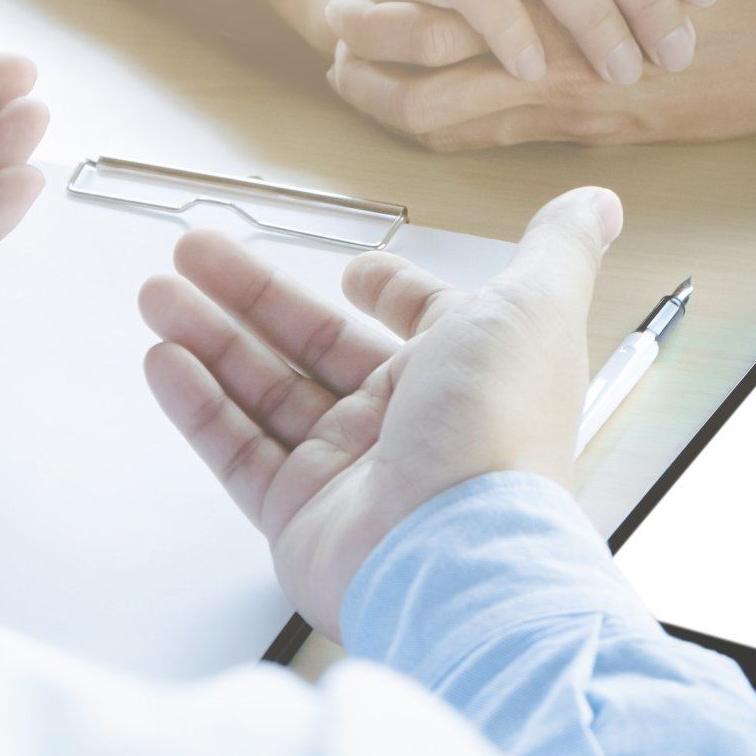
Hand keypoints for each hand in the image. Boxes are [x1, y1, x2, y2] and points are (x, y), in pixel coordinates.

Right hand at [139, 187, 620, 635]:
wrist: (453, 553)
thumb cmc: (497, 433)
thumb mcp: (534, 308)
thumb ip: (556, 249)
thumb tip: (598, 202)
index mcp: (461, 371)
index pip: (415, 321)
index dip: (387, 290)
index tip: (352, 268)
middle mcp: (406, 422)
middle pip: (315, 343)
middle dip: (252, 294)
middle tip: (194, 253)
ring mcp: (349, 471)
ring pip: (265, 390)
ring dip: (210, 337)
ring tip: (158, 293)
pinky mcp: (299, 516)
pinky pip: (237, 452)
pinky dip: (198, 405)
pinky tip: (165, 360)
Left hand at [325, 0, 755, 149]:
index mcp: (558, 3)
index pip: (437, 31)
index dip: (376, 30)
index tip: (341, 10)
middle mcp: (557, 69)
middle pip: (430, 102)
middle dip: (371, 88)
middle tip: (337, 59)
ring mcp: (574, 112)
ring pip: (461, 135)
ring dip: (407, 113)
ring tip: (368, 84)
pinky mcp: (595, 135)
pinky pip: (503, 143)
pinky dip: (458, 126)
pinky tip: (436, 100)